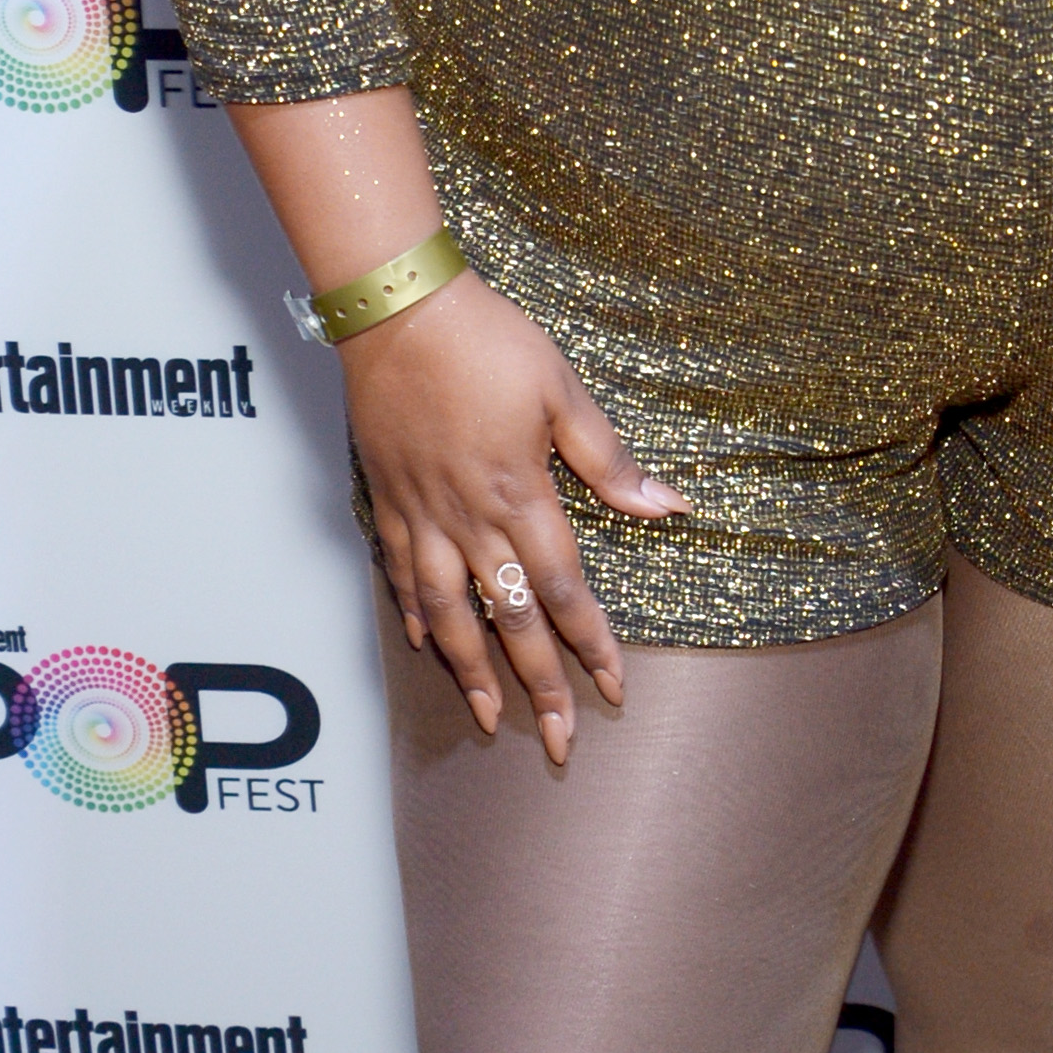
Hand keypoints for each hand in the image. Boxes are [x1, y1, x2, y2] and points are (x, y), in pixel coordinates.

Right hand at [343, 269, 681, 763]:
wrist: (397, 311)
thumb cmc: (486, 340)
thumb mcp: (562, 391)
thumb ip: (608, 459)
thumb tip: (665, 506)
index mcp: (520, 497)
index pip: (563, 590)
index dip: (589, 643)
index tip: (612, 688)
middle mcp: (469, 520)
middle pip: (508, 621)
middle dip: (539, 684)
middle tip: (559, 741)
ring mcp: (422, 515)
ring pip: (448, 614)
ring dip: (472, 672)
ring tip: (491, 719)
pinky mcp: (387, 500)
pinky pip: (399, 573)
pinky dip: (415, 615)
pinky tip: (426, 644)